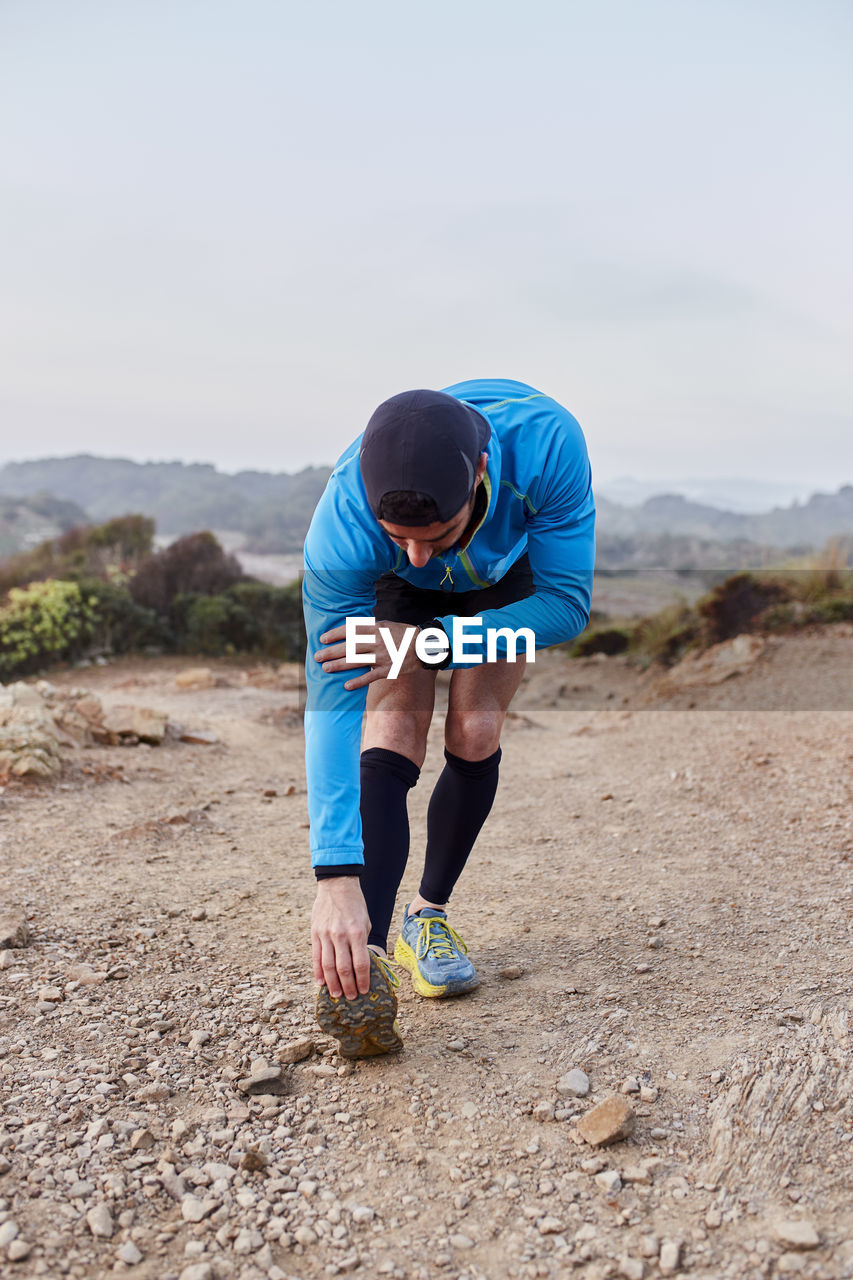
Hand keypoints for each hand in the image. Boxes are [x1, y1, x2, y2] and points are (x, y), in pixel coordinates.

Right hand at [311, 877, 371, 998]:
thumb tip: (362, 964)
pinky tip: (321, 983)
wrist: (337, 885)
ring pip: (328, 966)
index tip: (365, 990)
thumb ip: (362, 943)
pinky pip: (316, 957)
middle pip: (344, 968)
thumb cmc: (355, 905)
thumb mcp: (365, 922)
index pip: (361, 963)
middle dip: (348, 986)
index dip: (363, 980)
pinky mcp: (315, 933)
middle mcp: (341, 935)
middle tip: (351, 998)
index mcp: (357, 933)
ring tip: (337, 995)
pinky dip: (318, 972)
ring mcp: (326, 935)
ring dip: (333, 984)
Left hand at [314, 619, 419, 689]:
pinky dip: (357, 682)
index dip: (335, 634)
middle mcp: (377, 642)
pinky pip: (369, 677)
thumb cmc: (403, 634)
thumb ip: (369, 629)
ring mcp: (382, 657)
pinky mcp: (388, 670)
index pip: (350, 630)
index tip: (322, 639)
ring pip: (355, 661)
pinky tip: (346, 685)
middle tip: (317, 656)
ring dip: (338, 666)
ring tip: (325, 669)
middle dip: (331, 652)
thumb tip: (350, 630)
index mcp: (376, 628)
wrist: (425, 646)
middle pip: (349, 647)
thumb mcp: (386, 625)